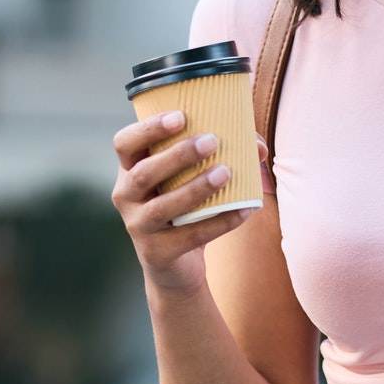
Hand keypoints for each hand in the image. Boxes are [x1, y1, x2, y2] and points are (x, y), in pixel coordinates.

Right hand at [110, 113, 265, 289]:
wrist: (175, 266)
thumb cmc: (185, 209)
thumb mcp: (192, 180)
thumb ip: (220, 157)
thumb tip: (258, 147)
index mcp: (130, 170)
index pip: (124, 143)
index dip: (148, 128)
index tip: (180, 116)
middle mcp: (126, 197)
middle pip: (143, 173)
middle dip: (177, 155)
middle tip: (212, 141)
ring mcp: (138, 227)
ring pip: (163, 206)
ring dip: (196, 188)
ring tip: (225, 172)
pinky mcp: (156, 253)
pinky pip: (190, 236)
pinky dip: (220, 222)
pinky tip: (244, 210)